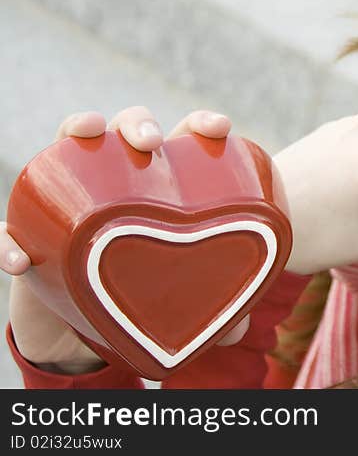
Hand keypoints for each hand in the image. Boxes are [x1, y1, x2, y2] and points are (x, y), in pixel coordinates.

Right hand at [1, 107, 248, 372]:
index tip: (219, 128)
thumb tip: (236, 331)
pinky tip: (20, 259)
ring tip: (91, 131)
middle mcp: (116, 179)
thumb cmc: (142, 290)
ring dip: (79, 127)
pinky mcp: (25, 233)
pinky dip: (8, 242)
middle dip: (139, 123)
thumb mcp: (182, 301)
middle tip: (153, 144)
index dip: (201, 124)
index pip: (184, 138)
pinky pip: (8, 231)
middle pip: (127, 128)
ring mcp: (71, 198)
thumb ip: (210, 312)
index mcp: (163, 185)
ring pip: (70, 145)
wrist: (81, 328)